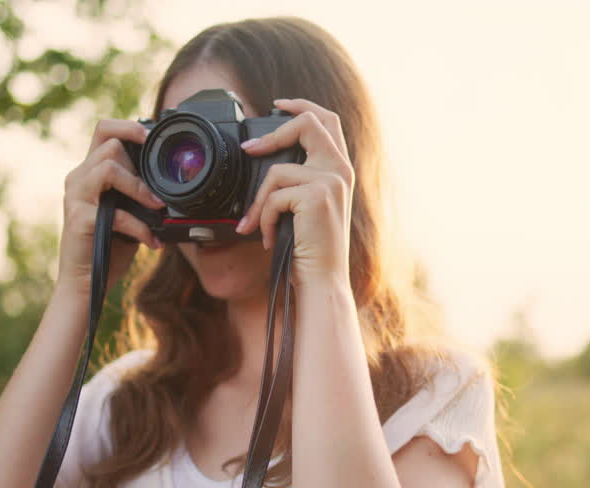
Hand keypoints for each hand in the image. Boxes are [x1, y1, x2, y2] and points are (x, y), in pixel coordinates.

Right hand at [57, 119, 165, 299]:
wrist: (85, 283)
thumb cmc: (108, 247)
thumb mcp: (126, 211)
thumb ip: (137, 192)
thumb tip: (168, 182)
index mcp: (89, 172)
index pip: (104, 130)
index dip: (128, 126)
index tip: (152, 137)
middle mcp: (78, 179)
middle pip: (109, 144)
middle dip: (139, 165)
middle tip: (155, 193)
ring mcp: (76, 197)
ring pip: (108, 167)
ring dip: (139, 188)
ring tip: (157, 208)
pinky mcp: (80, 219)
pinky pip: (116, 211)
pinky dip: (140, 226)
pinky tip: (152, 240)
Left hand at [234, 98, 354, 288]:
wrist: (322, 280)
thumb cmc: (311, 250)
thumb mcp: (306, 208)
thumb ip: (297, 181)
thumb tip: (261, 160)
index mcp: (340, 170)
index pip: (327, 120)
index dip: (302, 106)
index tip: (278, 105)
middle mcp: (340, 171)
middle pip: (308, 124)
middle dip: (274, 132)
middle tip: (249, 149)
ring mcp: (330, 181)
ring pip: (277, 171)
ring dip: (259, 202)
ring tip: (255, 225)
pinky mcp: (316, 196)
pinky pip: (273, 196)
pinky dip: (263, 219)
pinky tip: (268, 238)